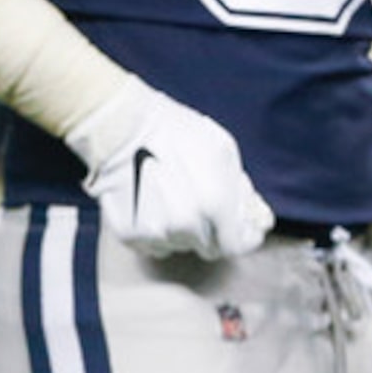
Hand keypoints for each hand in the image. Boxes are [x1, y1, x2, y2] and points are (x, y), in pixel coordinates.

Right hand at [63, 79, 273, 259]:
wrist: (119, 125)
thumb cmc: (173, 130)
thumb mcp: (222, 149)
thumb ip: (240, 189)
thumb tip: (251, 215)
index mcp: (215, 206)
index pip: (236, 246)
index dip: (241, 237)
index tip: (239, 229)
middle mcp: (186, 226)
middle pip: (208, 247)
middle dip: (210, 231)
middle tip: (199, 205)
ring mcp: (155, 232)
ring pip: (179, 246)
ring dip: (181, 231)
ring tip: (170, 199)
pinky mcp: (128, 233)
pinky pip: (152, 245)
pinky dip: (155, 231)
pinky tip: (150, 205)